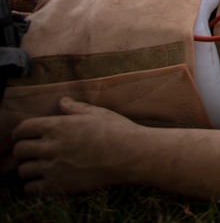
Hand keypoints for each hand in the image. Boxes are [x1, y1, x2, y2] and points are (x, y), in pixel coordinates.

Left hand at [12, 98, 137, 193]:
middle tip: (30, 152)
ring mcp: (53, 167)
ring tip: (37, 167)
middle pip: (20, 150)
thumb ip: (75, 108)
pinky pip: (31, 188)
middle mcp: (50, 146)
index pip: (24, 128)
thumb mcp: (97, 113)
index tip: (22, 135)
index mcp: (57, 126)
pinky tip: (41, 181)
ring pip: (23, 170)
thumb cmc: (116, 131)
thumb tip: (62, 101)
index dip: (20, 132)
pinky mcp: (58, 185)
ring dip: (28, 168)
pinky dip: (32, 186)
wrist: (129, 155)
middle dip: (22, 150)